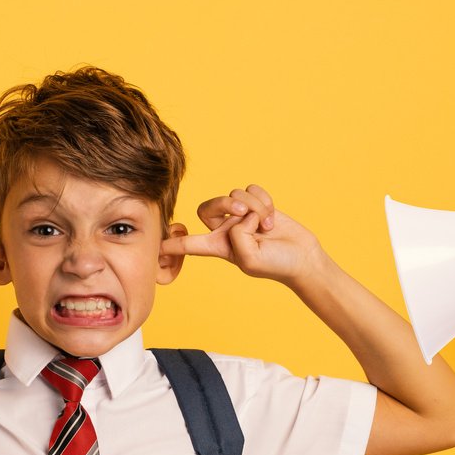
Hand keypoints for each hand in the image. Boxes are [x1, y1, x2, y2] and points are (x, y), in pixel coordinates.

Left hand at [159, 184, 324, 283]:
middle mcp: (225, 230)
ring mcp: (241, 216)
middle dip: (223, 203)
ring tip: (266, 224)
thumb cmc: (276, 265)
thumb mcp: (250, 260)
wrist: (302, 257)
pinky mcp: (256, 204)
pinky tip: (272, 216)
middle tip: (241, 211)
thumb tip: (239, 216)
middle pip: (207, 207)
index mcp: (218, 247)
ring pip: (234, 195)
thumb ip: (237, 238)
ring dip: (253, 206)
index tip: (153, 245)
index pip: (187, 245)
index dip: (170, 245)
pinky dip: (263, 200)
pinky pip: (251, 189)